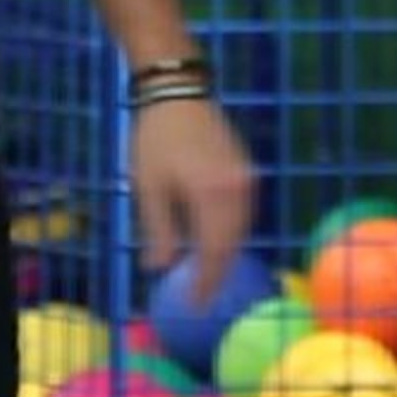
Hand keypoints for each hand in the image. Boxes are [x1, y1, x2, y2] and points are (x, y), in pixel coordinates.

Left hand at [132, 98, 256, 302]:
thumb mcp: (149, 188)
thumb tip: (160, 269)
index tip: (196, 305)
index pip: (214, 252)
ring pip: (241, 229)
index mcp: (212, 195)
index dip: (206, 282)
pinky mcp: (246, 170)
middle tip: (203, 298)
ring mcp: (247, 178)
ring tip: (207, 275)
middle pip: (233, 244)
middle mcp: (238, 190)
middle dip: (218, 273)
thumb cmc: (155, 138)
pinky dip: (230, 231)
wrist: (177, 91)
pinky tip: (215, 241)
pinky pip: (243, 212)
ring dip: (225, 253)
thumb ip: (159, 231)